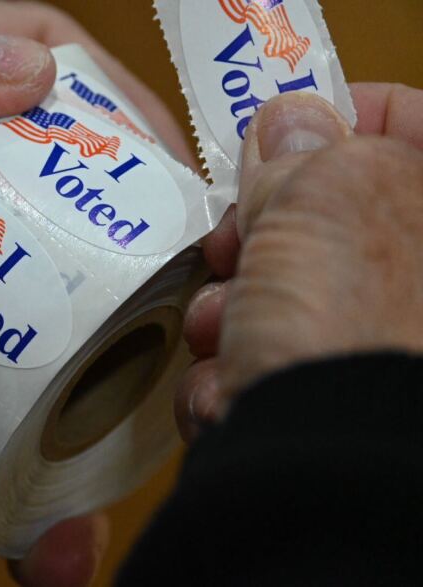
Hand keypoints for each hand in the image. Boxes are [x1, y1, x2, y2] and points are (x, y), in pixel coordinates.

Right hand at [177, 84, 422, 441]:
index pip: (404, 124)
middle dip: (261, 228)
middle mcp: (413, 287)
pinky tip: (230, 380)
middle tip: (236, 239)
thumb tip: (291, 123)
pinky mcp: (312, 396)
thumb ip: (306, 145)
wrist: (320, 470)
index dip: (336, 116)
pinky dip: (227, 364)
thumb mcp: (320, 197)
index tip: (279, 132)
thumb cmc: (345, 327)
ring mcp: (365, 344)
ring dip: (230, 303)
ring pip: (276, 290)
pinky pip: (257, 352)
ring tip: (223, 322)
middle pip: (324, 217)